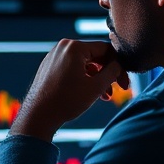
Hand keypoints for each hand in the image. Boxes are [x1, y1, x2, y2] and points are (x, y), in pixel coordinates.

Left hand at [9, 39, 129, 142]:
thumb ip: (112, 72)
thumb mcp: (96, 87)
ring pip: (85, 64)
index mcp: (75, 47)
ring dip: (97, 78)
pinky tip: (90, 93)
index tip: (124, 83)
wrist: (38, 115)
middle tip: (118, 89)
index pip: (106, 50)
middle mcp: (64, 47)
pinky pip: (73, 68)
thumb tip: (119, 64)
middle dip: (107, 74)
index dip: (119, 66)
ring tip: (104, 96)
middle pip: (95, 56)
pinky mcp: (50, 66)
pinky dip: (84, 79)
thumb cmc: (66, 101)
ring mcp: (55, 56)